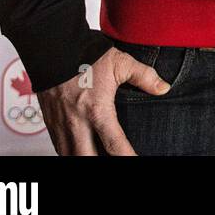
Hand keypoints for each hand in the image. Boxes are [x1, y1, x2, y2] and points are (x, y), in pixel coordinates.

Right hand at [37, 46, 168, 155]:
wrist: (54, 49)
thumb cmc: (87, 56)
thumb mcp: (121, 63)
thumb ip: (145, 76)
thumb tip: (164, 88)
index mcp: (97, 111)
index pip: (114, 145)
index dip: (127, 158)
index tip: (136, 161)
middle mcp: (77, 124)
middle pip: (87, 159)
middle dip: (100, 165)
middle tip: (116, 160)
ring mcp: (61, 126)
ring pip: (70, 157)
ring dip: (85, 159)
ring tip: (99, 157)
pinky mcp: (50, 124)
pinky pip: (59, 149)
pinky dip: (71, 154)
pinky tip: (82, 152)